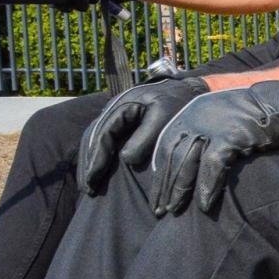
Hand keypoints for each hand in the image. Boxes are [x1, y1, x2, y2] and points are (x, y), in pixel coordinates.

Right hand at [78, 76, 208, 192]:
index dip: (97, 159)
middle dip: (90, 164)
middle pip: (95, 138)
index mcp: (122, 105)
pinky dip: (104, 156)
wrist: (191, 90)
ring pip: (99, 140)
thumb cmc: (180, 103)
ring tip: (91, 183)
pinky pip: (109, 139)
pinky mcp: (127, 121)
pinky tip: (103, 171)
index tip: (92, 180)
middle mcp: (116, 108)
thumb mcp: (164, 118)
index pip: (103, 135)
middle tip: (88, 188)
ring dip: (94, 162)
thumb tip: (126, 159)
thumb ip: (145, 137)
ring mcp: (119, 114)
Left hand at [150, 78, 278, 215]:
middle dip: (165, 185)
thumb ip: (207, 135)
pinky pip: (213, 166)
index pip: (167, 145)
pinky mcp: (231, 135)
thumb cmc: (260, 114)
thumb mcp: (225, 118)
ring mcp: (214, 126)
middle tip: (159, 209)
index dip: (161, 172)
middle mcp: (198, 117)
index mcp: (193, 112)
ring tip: (174, 211)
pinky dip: (207, 187)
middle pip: (172, 156)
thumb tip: (191, 162)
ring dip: (179, 189)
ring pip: (186, 162)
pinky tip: (205, 205)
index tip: (158, 193)